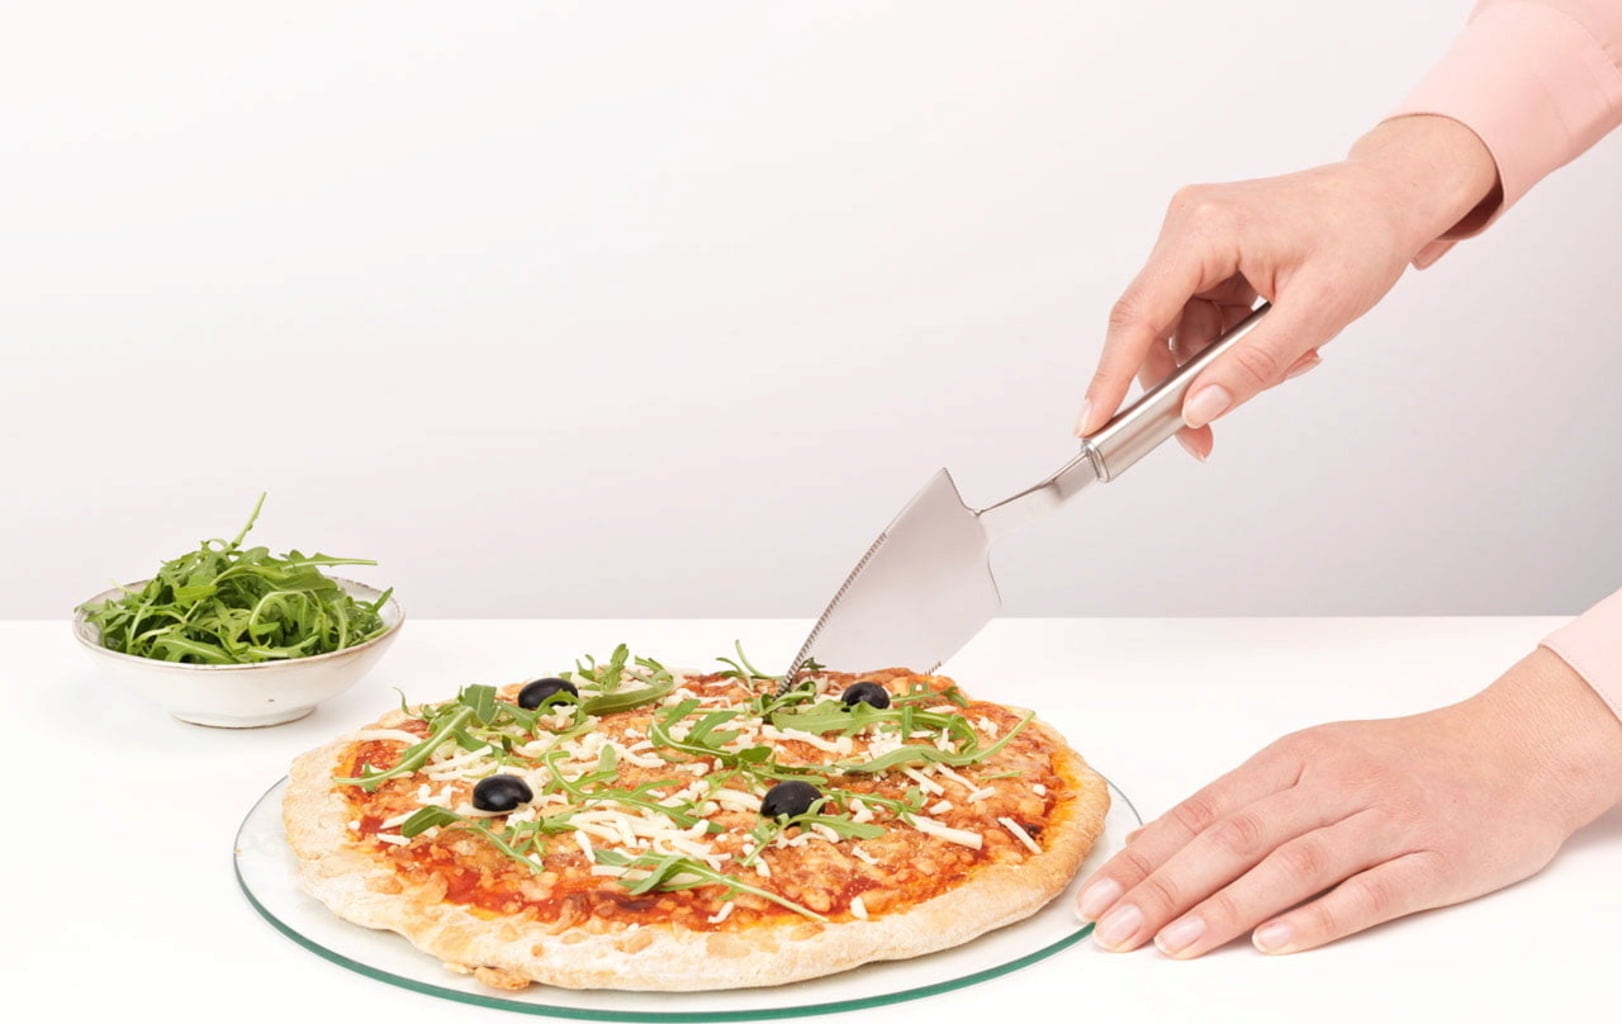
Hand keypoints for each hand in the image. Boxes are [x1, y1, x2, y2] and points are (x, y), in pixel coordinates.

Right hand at [1075, 115, 1498, 458]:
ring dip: (1218, 363)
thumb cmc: (1365, 232)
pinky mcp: (1208, 253)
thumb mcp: (1317, 310)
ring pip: (1178, 329)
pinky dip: (1229, 343)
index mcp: (1206, 227)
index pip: (1139, 314)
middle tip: (1201, 435)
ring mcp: (1195, 237)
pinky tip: (1273, 341)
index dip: (1110, 376)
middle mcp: (1189, 224)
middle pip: (1153, 327)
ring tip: (1283, 362)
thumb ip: (1252, 365)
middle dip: (1182, 382)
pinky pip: (1198, 317)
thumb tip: (1199, 408)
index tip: (1091, 424)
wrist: (1391, 196)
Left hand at [1075, 647, 1621, 956]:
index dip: (1145, 857)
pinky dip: (1316, 919)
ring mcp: (1381, 824)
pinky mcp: (1432, 863)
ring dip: (1224, 907)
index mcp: (1292, 760)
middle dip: (1165, 888)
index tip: (1096, 894)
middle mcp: (1329, 787)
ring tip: (1172, 944)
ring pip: (1289, 866)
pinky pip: (1367, 893)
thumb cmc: (1404, 760)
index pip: (1201, 810)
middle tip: (1114, 930)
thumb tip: (1159, 847)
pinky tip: (1270, 944)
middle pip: (1232, 839)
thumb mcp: (1317, 762)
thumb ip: (1246, 803)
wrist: (1515, 749)